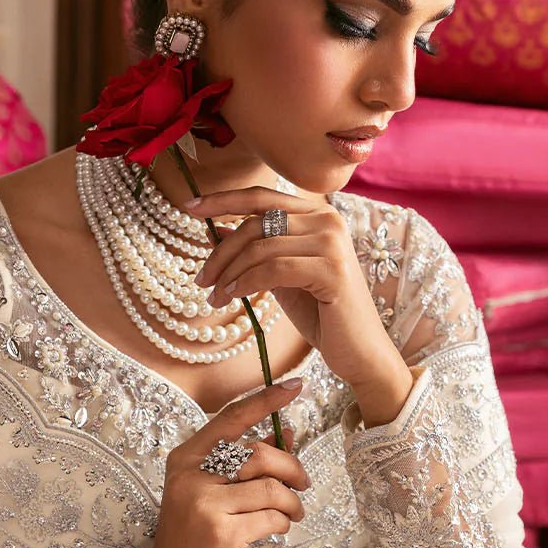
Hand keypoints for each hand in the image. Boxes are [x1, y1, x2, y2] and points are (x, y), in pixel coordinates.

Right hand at [145, 381, 309, 547]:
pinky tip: (278, 529)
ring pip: (271, 488)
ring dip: (292, 501)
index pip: (230, 418)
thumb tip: (287, 432)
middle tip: (302, 484)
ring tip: (293, 512)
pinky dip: (282, 522)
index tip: (295, 385)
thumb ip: (245, 463)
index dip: (265, 400)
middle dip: (291, 468)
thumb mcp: (210, 492)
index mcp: (186, 459)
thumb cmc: (193, 537)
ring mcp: (204, 505)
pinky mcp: (221, 535)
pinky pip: (270, 517)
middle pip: (259, 453)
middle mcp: (191, 476)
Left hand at [189, 185, 403, 395]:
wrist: (358, 350)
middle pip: (256, 223)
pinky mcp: (332, 270)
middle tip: (201, 280)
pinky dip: (245, 283)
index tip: (189, 206)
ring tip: (214, 297)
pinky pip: (273, 269)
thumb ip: (256, 250)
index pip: (262, 196)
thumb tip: (215, 231)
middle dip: (221, 253)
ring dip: (229, 274)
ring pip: (261, 247)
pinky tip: (232, 297)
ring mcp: (332, 243)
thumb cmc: (320, 313)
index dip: (223, 199)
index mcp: (317, 214)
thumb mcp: (280, 276)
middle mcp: (328, 220)